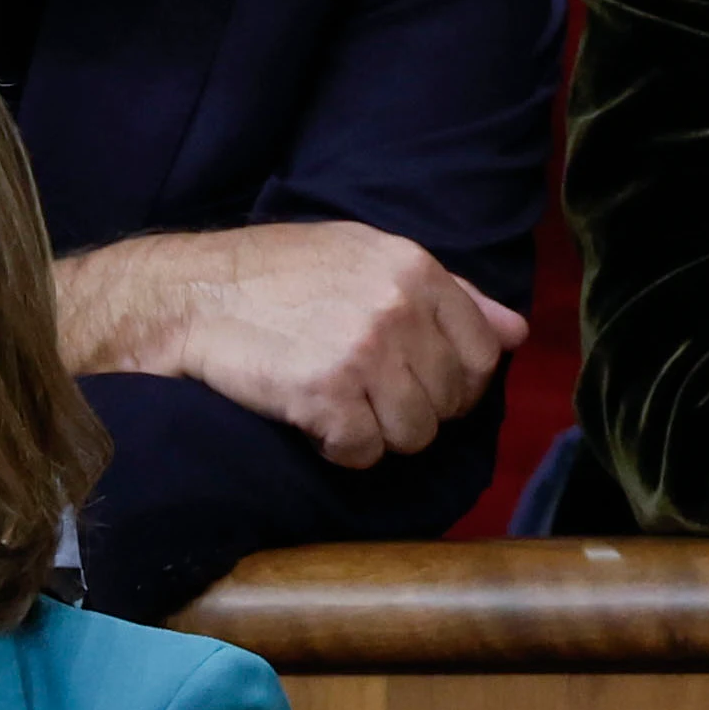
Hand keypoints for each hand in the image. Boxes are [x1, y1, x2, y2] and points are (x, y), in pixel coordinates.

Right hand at [61, 222, 527, 467]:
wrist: (191, 296)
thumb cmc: (276, 275)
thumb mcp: (364, 255)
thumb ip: (448, 292)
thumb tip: (517, 331)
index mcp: (414, 268)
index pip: (484, 352)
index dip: (456, 381)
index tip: (418, 383)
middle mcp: (397, 307)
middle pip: (450, 401)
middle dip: (415, 410)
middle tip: (365, 395)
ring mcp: (363, 353)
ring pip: (414, 435)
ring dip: (378, 434)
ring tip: (339, 407)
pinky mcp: (326, 395)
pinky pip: (364, 453)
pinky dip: (340, 450)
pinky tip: (312, 421)